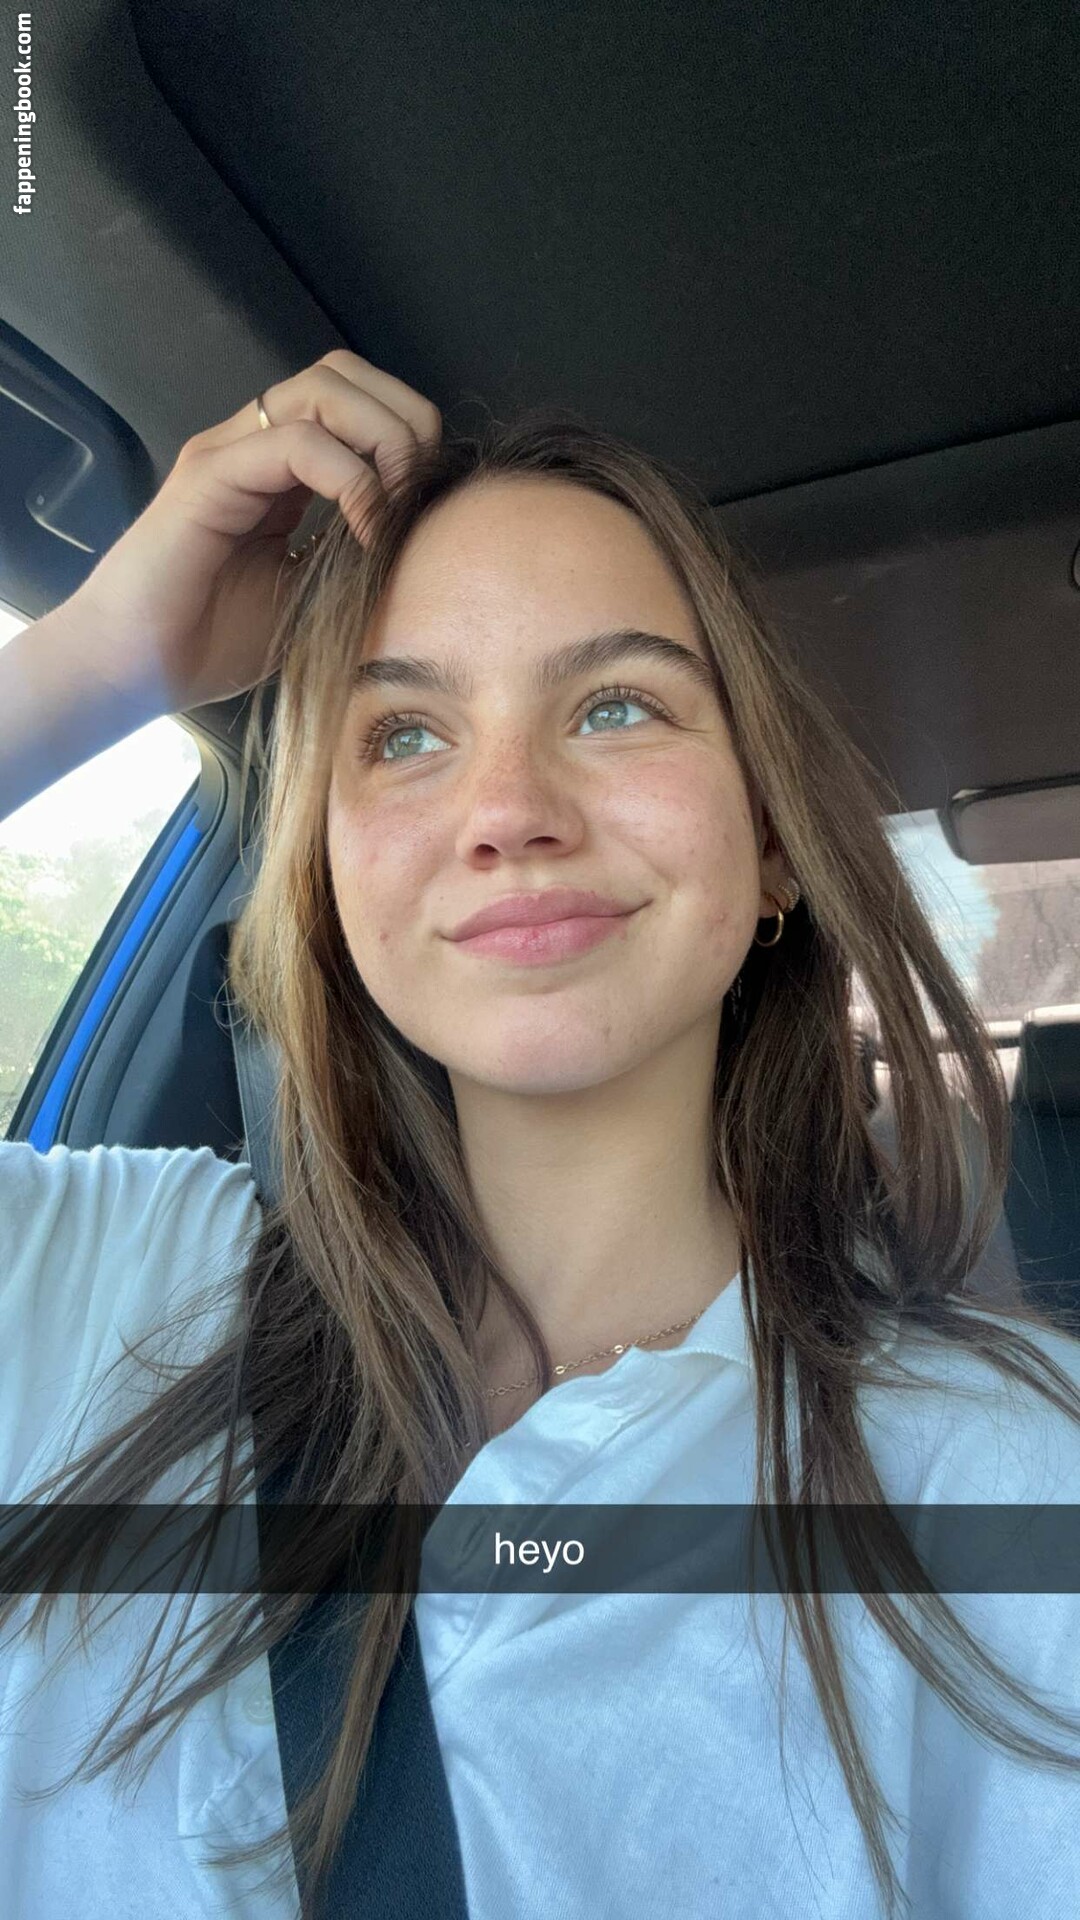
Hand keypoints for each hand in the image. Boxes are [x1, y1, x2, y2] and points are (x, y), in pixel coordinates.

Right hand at [53, 350, 440, 709]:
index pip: (358, 398)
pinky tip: (364, 534)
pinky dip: (351, 481)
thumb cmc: (214, 641)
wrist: (135, 669)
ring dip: (381, 441)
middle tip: (417, 497)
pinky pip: (297, 442)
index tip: (426, 504)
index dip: (409, 435)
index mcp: (279, 466)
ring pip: (325, 389)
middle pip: (346, 373)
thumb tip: (426, 536)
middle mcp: (253, 443)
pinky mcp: (210, 475)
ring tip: (391, 511)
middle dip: (404, 422)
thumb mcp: (314, 594)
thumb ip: (358, 553)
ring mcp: (230, 452)